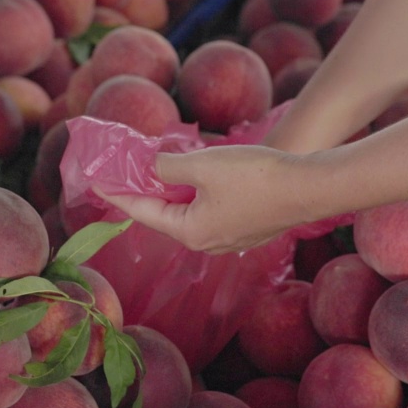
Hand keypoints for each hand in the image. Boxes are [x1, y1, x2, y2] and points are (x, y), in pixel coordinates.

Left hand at [93, 145, 316, 254]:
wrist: (310, 187)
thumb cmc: (256, 177)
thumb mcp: (203, 165)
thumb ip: (168, 167)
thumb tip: (151, 168)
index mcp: (191, 232)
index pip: (142, 213)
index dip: (117, 194)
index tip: (97, 182)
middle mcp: (208, 242)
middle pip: (167, 214)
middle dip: (149, 190)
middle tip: (132, 167)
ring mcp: (232, 237)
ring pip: (192, 212)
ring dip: (177, 190)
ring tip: (165, 166)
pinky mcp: (250, 227)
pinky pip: (213, 210)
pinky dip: (200, 193)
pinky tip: (202, 174)